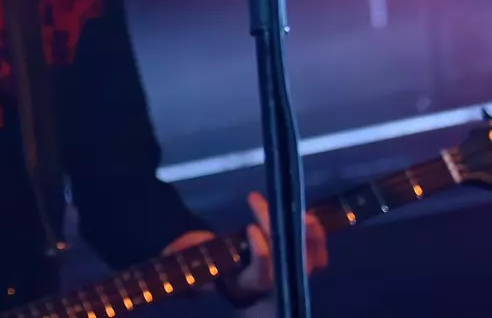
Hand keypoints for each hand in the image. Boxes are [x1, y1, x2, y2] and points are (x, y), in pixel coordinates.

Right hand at [173, 191, 326, 304]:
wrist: (236, 286)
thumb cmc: (212, 270)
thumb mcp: (196, 263)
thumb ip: (188, 256)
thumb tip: (172, 253)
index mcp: (247, 287)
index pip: (262, 275)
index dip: (261, 253)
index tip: (249, 228)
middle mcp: (275, 288)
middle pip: (287, 261)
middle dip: (274, 228)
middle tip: (257, 202)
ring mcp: (293, 278)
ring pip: (309, 258)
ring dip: (301, 230)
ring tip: (288, 204)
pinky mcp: (304, 266)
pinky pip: (319, 255)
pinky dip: (316, 234)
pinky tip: (303, 212)